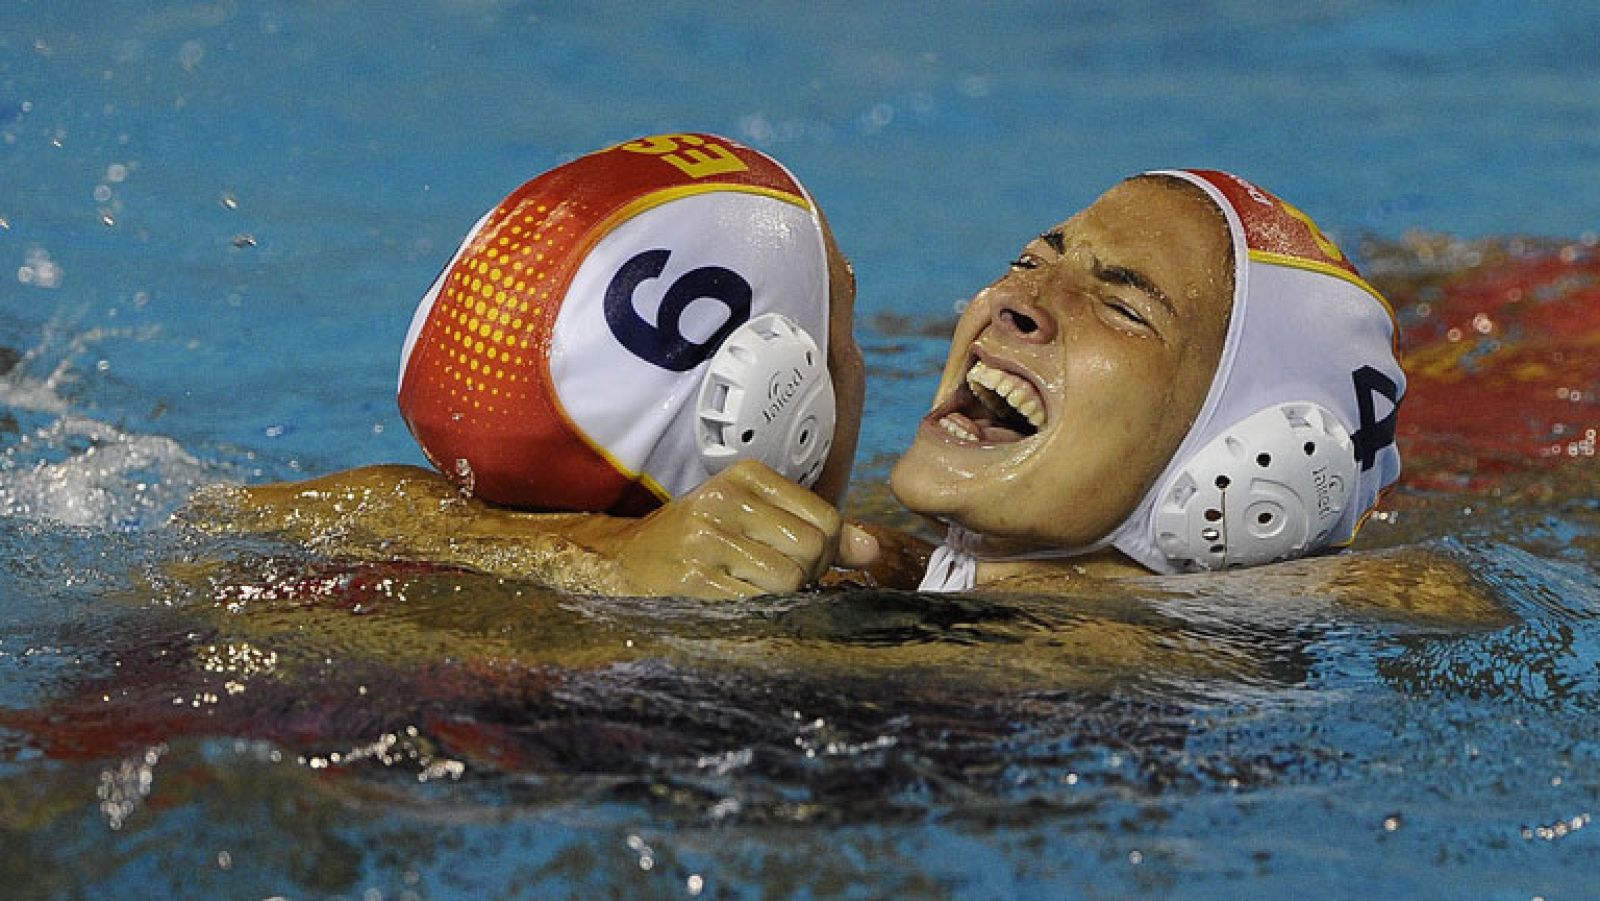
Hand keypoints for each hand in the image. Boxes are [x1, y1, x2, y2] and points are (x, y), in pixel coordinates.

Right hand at [594, 460, 877, 597]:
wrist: (622, 563)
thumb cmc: (698, 543)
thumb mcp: (754, 519)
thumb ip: (817, 529)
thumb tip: (872, 549)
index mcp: (745, 477)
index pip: (826, 519)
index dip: (826, 552)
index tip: (799, 561)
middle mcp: (724, 499)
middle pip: (812, 549)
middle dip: (805, 576)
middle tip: (772, 580)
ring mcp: (705, 539)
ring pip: (788, 580)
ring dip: (779, 599)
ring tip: (749, 590)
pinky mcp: (692, 580)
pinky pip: (756, 606)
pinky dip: (756, 615)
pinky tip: (732, 604)